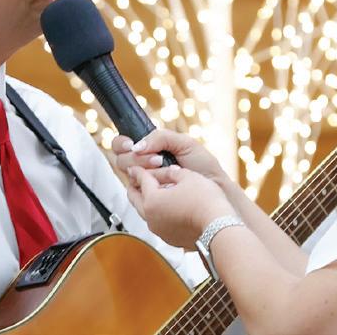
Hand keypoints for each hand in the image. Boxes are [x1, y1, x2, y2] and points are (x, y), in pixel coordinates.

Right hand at [111, 129, 228, 183]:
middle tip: (157, 159)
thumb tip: (137, 147)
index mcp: (151, 148)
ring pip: (127, 175)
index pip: (123, 144)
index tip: (132, 146)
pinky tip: (162, 182)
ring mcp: (146, 182)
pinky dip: (147, 184)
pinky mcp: (150, 198)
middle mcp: (145, 165)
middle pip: (121, 160)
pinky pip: (136, 192)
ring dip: (143, 169)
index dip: (122, 144)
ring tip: (162, 168)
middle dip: (137, 158)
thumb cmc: (203, 167)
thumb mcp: (185, 143)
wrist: (215, 189)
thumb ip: (160, 137)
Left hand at [126, 165, 235, 249]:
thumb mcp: (187, 176)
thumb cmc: (205, 200)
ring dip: (146, 201)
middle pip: (135, 199)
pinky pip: (158, 223)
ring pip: (145, 212)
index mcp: (152, 199)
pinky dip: (159, 214)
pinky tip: (168, 207)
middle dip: (135, 187)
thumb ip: (171, 172)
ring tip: (153, 192)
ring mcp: (159, 230)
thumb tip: (165, 171)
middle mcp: (151, 217)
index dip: (138, 170)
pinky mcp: (169, 238)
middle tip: (137, 179)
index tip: (135, 167)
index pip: (141, 180)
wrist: (218, 227)